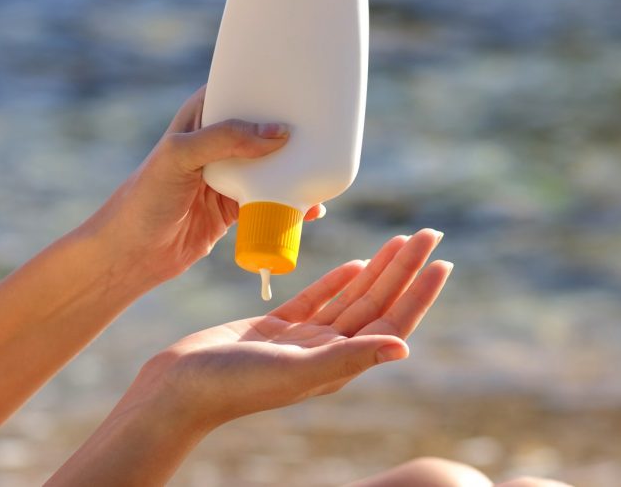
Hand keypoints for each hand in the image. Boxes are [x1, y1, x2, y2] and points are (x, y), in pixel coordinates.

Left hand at [80, 86, 324, 283]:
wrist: (133, 254)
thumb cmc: (144, 198)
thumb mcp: (180, 156)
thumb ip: (225, 139)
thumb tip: (278, 132)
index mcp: (199, 117)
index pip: (237, 89)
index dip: (265, 82)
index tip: (298, 80)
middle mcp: (216, 142)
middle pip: (261, 126)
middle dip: (290, 125)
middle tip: (324, 123)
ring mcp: (227, 175)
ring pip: (271, 165)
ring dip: (294, 166)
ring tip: (323, 164)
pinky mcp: (234, 207)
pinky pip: (271, 199)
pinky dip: (292, 203)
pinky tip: (312, 207)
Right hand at [139, 228, 449, 426]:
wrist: (179, 386)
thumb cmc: (233, 384)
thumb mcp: (294, 370)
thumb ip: (348, 356)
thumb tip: (404, 348)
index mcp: (338, 365)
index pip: (391, 322)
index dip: (418, 293)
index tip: (441, 261)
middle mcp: (327, 353)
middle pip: (377, 304)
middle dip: (405, 269)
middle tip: (428, 233)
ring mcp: (303, 341)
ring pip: (352, 298)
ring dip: (379, 269)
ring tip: (402, 240)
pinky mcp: (278, 329)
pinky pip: (319, 300)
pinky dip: (339, 281)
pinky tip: (358, 263)